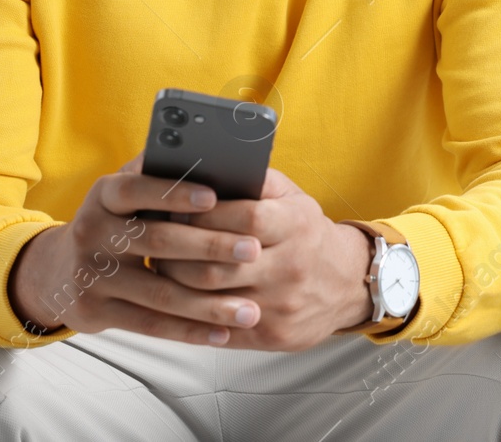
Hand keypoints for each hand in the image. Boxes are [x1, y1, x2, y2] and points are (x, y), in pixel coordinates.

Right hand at [6, 155, 265, 344]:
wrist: (59, 271)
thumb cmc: (116, 223)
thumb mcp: (126, 193)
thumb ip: (159, 173)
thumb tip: (211, 155)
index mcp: (104, 195)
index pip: (137, 189)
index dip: (175, 192)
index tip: (215, 196)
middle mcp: (93, 232)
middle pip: (159, 241)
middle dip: (211, 246)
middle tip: (254, 251)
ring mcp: (92, 274)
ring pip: (160, 292)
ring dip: (209, 304)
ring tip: (250, 309)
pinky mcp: (95, 311)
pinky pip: (149, 324)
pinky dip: (189, 331)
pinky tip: (222, 334)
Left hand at [155, 168, 373, 350]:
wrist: (346, 283)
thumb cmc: (307, 233)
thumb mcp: (293, 198)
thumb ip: (256, 181)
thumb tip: (210, 164)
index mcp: (296, 225)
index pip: (244, 218)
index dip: (203, 213)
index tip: (174, 207)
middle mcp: (291, 266)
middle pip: (219, 263)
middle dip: (179, 251)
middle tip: (154, 240)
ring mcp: (281, 305)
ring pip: (212, 299)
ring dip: (176, 283)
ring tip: (159, 266)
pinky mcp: (272, 335)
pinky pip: (220, 329)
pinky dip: (190, 315)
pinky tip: (174, 300)